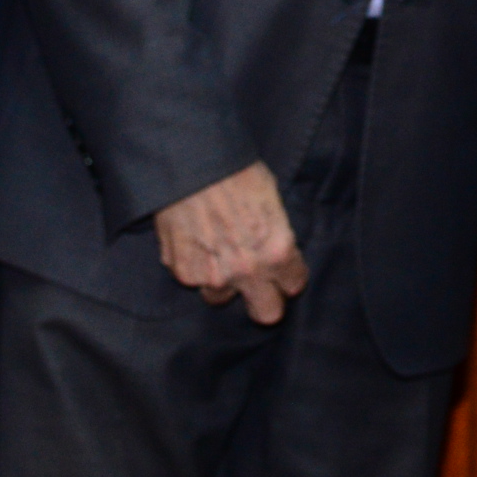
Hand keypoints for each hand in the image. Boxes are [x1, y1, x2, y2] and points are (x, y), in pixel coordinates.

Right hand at [154, 162, 307, 324]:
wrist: (191, 163)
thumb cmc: (236, 171)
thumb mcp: (272, 198)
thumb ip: (276, 233)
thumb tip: (274, 244)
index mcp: (277, 251)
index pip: (294, 285)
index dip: (288, 275)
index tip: (282, 268)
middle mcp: (248, 271)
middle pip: (267, 314)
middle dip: (265, 299)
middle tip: (257, 281)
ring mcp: (213, 276)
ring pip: (221, 298)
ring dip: (221, 282)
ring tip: (216, 253)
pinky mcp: (183, 271)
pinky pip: (192, 279)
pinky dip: (193, 265)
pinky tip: (194, 240)